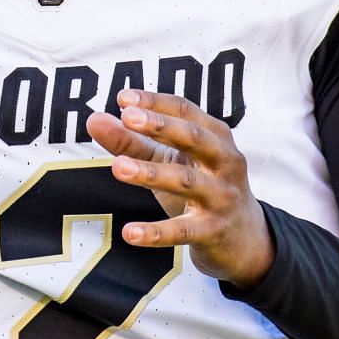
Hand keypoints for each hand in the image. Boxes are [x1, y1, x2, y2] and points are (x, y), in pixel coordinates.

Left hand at [88, 89, 275, 287]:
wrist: (245, 240)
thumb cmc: (202, 189)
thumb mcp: (170, 161)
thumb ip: (132, 141)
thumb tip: (93, 119)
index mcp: (215, 137)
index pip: (186, 111)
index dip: (155, 102)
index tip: (123, 98)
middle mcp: (225, 161)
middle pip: (193, 137)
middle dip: (161, 125)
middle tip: (126, 118)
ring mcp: (222, 196)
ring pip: (186, 180)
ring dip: (151, 173)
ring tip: (117, 166)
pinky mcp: (214, 230)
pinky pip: (183, 230)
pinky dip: (156, 232)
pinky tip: (129, 232)